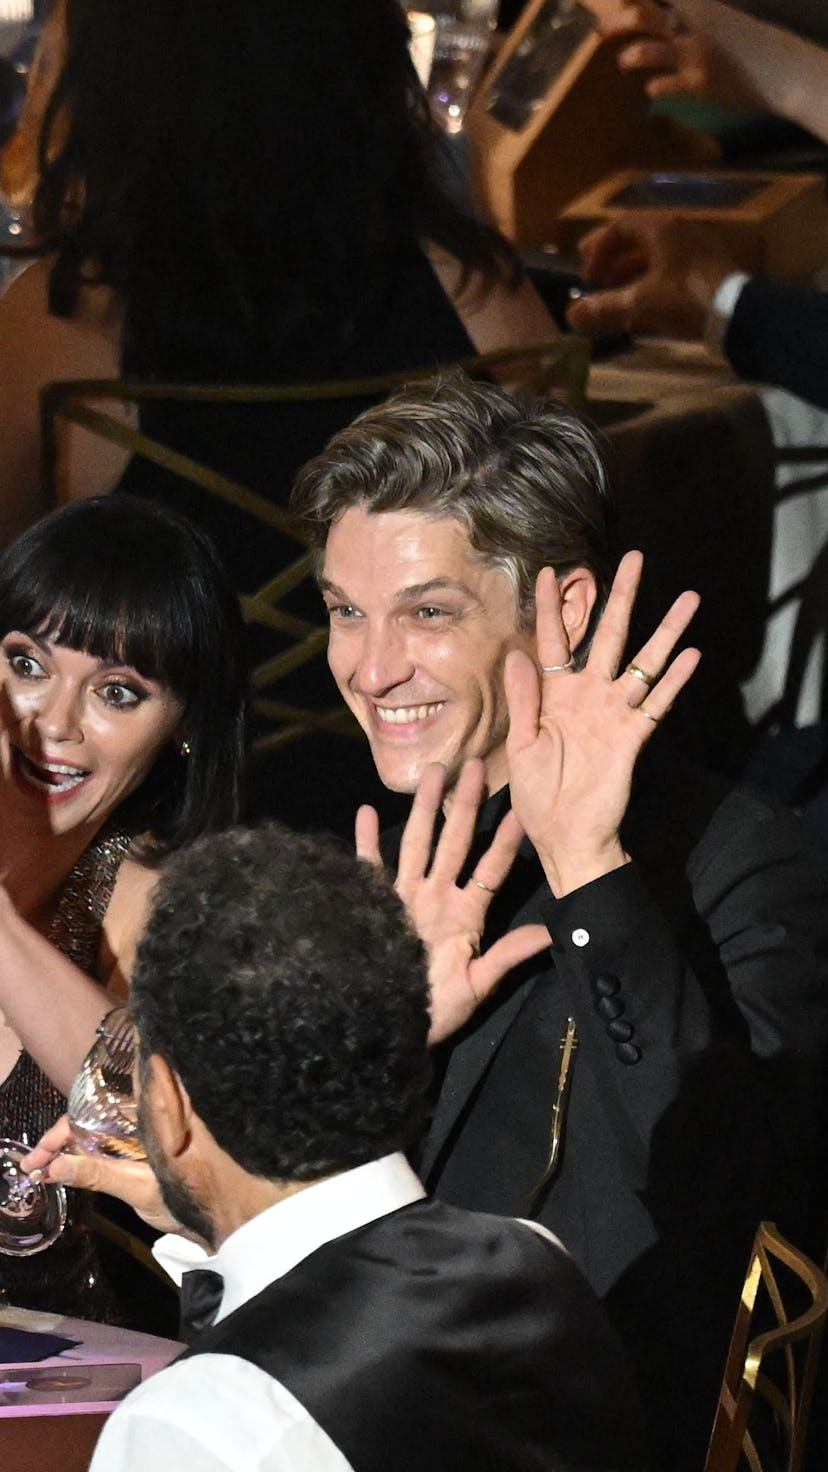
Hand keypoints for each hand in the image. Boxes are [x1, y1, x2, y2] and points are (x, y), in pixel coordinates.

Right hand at [21, 1117, 180, 1235]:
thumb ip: (98, 1174)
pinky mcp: (154, 1142)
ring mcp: (153, 1127)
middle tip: (36, 1164)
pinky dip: (93, 1150)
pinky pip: (116, 1138)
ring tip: (48, 1167)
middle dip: (63, 1137)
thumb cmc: (189, 1196)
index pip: (94, 1108)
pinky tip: (76, 1166)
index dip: (62, 1130)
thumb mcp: (139, 1188)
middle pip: (95, 1115)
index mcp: (150, 1111)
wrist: (229, 1212)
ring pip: (103, 1127)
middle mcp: (151, 1111)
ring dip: (75, 1145)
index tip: (38, 1156)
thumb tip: (54, 1165)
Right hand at [356, 760, 549, 1042]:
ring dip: (424, 809)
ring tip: (433, 774)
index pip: (492, 868)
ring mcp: (404, 899)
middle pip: (453, 842)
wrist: (389, 1027)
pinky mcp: (373, 906)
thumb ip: (509, 955)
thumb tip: (553, 934)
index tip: (524, 810)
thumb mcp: (478, 984)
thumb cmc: (436, 1010)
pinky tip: (368, 812)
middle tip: (475, 765)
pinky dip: (367, 842)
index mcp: (465, 914)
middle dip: (464, 805)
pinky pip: (369, 869)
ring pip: (417, 844)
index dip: (507, 840)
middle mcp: (437, 897)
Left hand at [504, 551, 699, 895]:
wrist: (566, 837)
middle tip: (635, 559)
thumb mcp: (522, 746)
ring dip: (666, 631)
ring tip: (688, 599)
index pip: (553, 641)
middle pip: (608, 636)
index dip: (549, 608)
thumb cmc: (537, 797)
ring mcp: (614, 713)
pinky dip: (674, 681)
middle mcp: (588, 696)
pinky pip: (657, 703)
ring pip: (645, 663)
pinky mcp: (633, 737)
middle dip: (622, 597)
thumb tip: (517, 654)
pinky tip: (692, 656)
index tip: (548, 572)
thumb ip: (524, 699)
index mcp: (554, 695)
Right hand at [567, 213, 737, 339]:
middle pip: (637, 240)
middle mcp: (679, 231)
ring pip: (655, 257)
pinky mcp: (709, 269)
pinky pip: (672, 270)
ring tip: (614, 297)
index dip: (597, 249)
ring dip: (630, 275)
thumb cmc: (685, 298)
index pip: (619, 227)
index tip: (585, 274)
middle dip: (612, 261)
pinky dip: (651, 285)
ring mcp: (697, 249)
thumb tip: (571, 316)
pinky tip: (641, 310)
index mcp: (661, 228)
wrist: (738, 313)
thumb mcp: (640, 303)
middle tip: (594, 279)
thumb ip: (604, 308)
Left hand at [603, 0, 764, 108]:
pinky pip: (665, 85)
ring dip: (631, 56)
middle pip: (643, 16)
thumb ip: (688, 14)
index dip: (632, 0)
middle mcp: (691, 26)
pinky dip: (654, 88)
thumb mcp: (715, 17)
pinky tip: (651, 90)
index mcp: (696, 6)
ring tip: (625, 62)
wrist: (777, 68)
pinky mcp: (699, 84)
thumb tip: (665, 18)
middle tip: (602, 31)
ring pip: (650, 50)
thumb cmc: (743, 44)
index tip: (618, 3)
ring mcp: (694, 55)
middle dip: (617, 23)